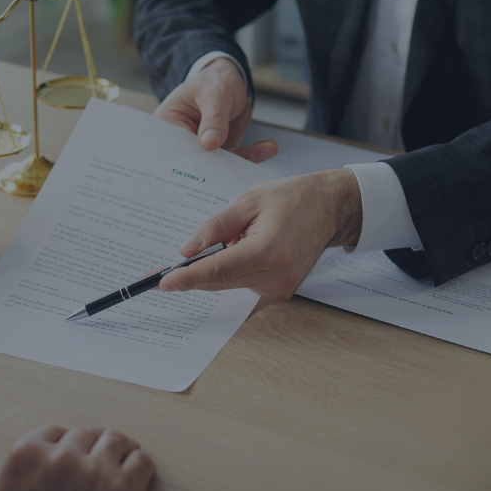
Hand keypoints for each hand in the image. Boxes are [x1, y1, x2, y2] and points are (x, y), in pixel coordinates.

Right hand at [0, 426, 156, 490]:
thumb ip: (2, 484)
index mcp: (26, 456)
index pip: (55, 433)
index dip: (67, 446)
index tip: (75, 455)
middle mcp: (61, 457)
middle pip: (87, 435)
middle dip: (94, 448)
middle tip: (102, 461)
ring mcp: (95, 471)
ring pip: (116, 441)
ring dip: (120, 451)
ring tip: (125, 462)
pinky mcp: (124, 490)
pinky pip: (141, 462)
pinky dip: (142, 467)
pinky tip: (141, 477)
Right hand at [154, 57, 277, 162]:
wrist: (228, 81)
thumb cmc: (213, 82)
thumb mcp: (214, 95)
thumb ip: (213, 119)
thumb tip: (210, 143)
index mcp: (168, 126)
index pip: (176, 150)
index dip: (190, 163)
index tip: (210, 169)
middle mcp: (182, 142)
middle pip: (195, 163)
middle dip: (218, 170)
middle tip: (240, 168)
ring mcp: (202, 149)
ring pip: (219, 165)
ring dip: (243, 160)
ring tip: (266, 150)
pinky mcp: (221, 151)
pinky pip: (235, 159)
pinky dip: (252, 155)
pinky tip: (268, 148)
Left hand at [160, 169, 362, 300]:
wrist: (329, 208)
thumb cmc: (293, 199)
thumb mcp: (247, 201)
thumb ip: (215, 227)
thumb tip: (188, 250)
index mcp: (268, 251)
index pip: (218, 270)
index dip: (187, 277)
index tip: (163, 282)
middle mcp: (276, 275)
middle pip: (220, 282)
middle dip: (190, 275)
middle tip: (160, 273)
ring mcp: (280, 287)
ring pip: (229, 284)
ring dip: (214, 269)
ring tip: (220, 245)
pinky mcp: (280, 291)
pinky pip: (242, 283)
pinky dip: (231, 271)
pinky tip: (236, 251)